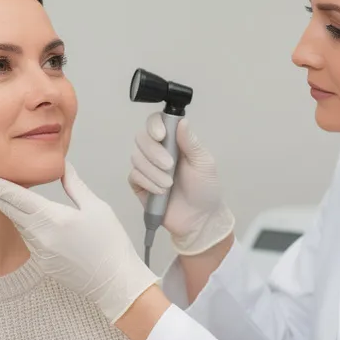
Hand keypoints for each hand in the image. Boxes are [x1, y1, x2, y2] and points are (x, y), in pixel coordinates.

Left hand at [0, 163, 158, 323]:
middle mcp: (41, 237)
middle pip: (9, 211)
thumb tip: (63, 168)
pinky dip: (24, 224)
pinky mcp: (43, 263)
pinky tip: (24, 217)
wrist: (114, 283)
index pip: (16, 198)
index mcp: (53, 219)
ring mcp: (40, 252)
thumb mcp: (96, 208)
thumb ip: (74, 186)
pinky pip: (29, 238)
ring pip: (19, 224)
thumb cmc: (110, 245)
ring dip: (9, 209)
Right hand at [129, 113, 235, 255]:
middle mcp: (157, 151)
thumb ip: (191, 142)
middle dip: (154, 152)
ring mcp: (147, 167)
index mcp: (174, 141)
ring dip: (153, 172)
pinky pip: (134, 176)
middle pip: (141, 138)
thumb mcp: (204, 162)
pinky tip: (161, 191)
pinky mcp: (139, 184)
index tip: (161, 136)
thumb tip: (182, 120)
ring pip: (136, 157)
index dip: (154, 125)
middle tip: (170, 166)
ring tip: (169, 185)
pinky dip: (147, 182)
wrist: (199, 219)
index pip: (155, 122)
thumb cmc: (205, 188)